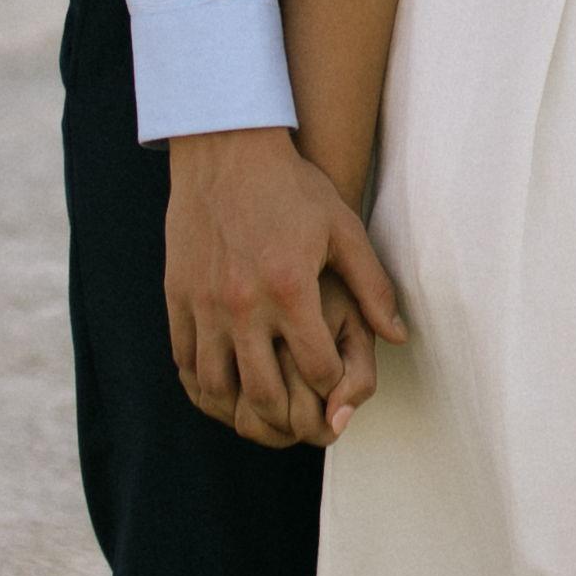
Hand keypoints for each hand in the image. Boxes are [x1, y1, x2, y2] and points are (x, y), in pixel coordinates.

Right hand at [163, 125, 407, 449]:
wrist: (226, 149)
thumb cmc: (292, 188)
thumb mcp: (344, 229)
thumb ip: (372, 286)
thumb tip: (397, 337)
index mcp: (291, 288)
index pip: (318, 367)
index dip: (334, 387)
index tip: (338, 387)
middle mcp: (245, 303)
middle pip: (265, 392)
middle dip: (289, 420)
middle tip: (302, 426)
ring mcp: (205, 303)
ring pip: (218, 387)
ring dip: (241, 414)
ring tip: (261, 419)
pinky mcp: (178, 297)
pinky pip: (185, 361)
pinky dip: (202, 388)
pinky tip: (221, 394)